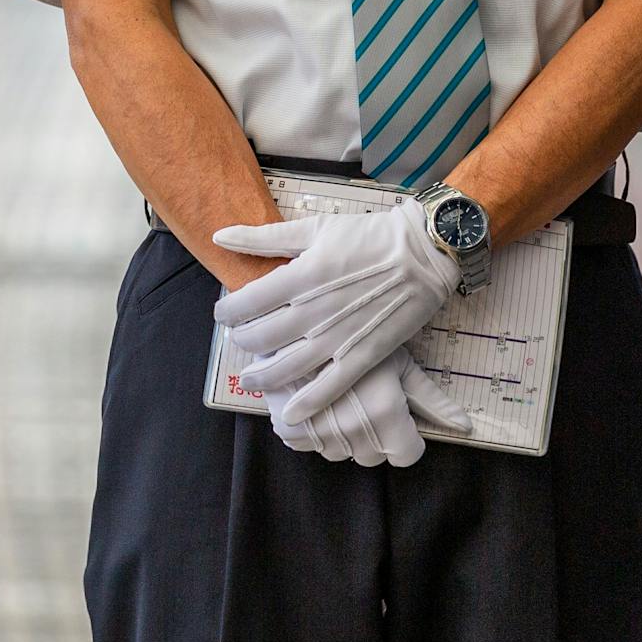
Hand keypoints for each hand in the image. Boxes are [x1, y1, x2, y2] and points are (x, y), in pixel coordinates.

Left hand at [210, 201, 460, 419]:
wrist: (422, 252)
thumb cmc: (367, 235)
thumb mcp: (315, 228)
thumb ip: (264, 237)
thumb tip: (219, 236)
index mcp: (299, 276)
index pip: (246, 302)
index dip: (228, 312)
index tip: (225, 313)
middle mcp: (313, 311)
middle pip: (260, 338)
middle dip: (242, 341)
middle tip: (240, 340)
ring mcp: (337, 338)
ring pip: (286, 368)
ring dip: (262, 377)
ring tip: (250, 379)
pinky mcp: (362, 356)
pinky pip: (328, 388)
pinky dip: (306, 403)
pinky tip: (289, 413)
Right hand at [262, 346, 471, 465]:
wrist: (297, 318)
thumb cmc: (358, 333)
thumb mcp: (400, 362)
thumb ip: (432, 400)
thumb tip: (466, 427)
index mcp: (385, 414)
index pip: (407, 454)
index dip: (407, 434)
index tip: (398, 412)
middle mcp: (354, 432)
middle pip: (376, 455)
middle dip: (377, 433)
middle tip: (368, 397)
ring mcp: (320, 435)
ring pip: (345, 452)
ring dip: (347, 432)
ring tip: (342, 395)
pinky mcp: (291, 432)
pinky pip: (313, 446)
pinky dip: (317, 429)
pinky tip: (318, 400)